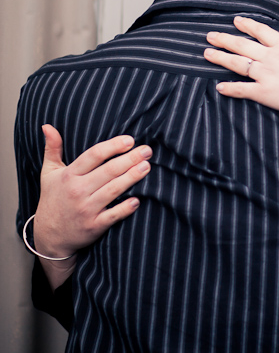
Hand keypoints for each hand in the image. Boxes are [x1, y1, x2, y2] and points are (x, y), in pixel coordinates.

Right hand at [33, 125, 151, 259]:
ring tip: (147, 167)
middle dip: (130, 159)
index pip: (93, 156)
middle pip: (108, 171)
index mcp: (69, 175)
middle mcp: (77, 191)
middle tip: (147, 150)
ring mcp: (86, 209)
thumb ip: (52, 149)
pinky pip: (112, 216)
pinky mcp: (93, 226)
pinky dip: (125, 208)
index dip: (113, 146)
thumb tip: (48, 126)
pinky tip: (138, 200)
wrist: (49, 235)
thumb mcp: (49, 173)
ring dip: (131, 178)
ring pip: (113, 190)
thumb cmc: (53, 199)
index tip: (130, 140)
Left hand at [206, 16, 278, 180]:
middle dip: (224, 39)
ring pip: (237, 63)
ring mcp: (266, 75)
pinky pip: (242, 89)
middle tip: (210, 35)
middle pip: (242, 45)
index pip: (261, 31)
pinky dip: (230, 88)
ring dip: (220, 58)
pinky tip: (219, 87)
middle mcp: (271, 58)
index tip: (236, 21)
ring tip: (207, 53)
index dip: (247, 25)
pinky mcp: (264, 93)